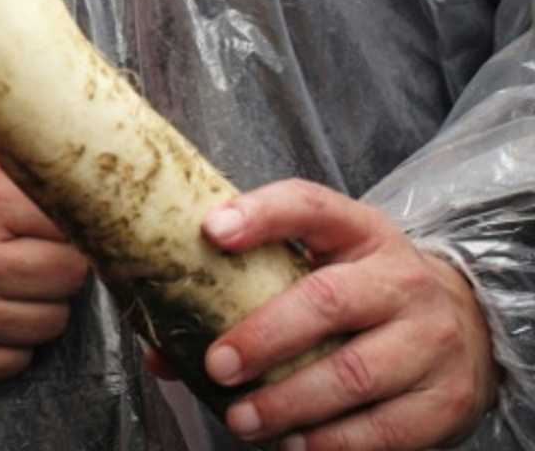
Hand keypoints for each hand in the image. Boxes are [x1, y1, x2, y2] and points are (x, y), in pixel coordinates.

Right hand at [0, 146, 88, 382]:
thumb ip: (30, 165)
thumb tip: (96, 172)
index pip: (72, 220)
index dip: (76, 221)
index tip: (66, 221)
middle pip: (71, 274)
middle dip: (64, 262)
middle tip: (40, 252)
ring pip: (53, 321)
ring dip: (44, 304)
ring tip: (17, 282)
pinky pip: (21, 359)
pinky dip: (16, 340)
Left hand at [193, 180, 495, 448]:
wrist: (469, 327)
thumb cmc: (368, 292)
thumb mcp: (325, 267)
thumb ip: (252, 292)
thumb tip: (162, 353)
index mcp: (362, 231)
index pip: (309, 205)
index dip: (260, 213)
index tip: (211, 230)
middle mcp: (400, 278)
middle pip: (328, 300)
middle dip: (265, 335)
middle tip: (217, 365)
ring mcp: (429, 340)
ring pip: (353, 373)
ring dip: (289, 403)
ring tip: (242, 419)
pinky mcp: (443, 401)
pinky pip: (383, 431)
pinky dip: (332, 444)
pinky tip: (294, 447)